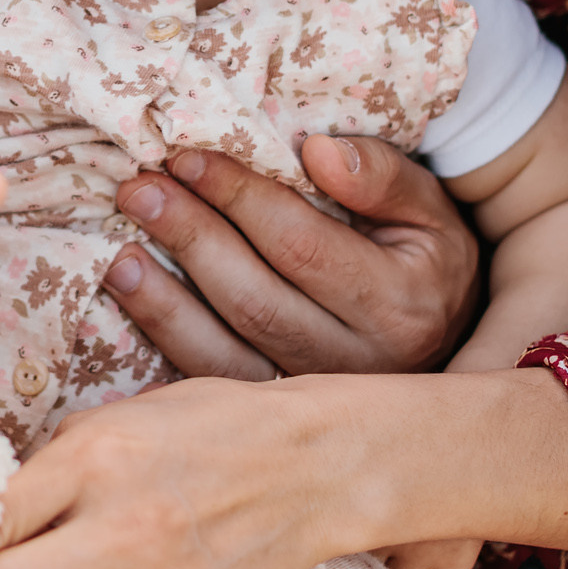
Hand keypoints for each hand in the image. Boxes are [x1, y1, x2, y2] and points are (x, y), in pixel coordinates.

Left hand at [104, 136, 478, 380]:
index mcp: (400, 306)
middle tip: (140, 188)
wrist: (448, 339)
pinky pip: (210, 383)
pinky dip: (165, 340)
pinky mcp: (278, 417)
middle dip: (191, 239)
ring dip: (163, 301)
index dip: (240, 199)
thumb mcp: (430, 207)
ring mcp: (315, 400)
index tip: (189, 157)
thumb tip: (318, 151)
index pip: (301, 247)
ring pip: (224, 356)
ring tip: (119, 249)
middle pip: (255, 300)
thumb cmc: (426, 257)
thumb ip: (383, 176)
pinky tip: (129, 296)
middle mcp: (358, 365)